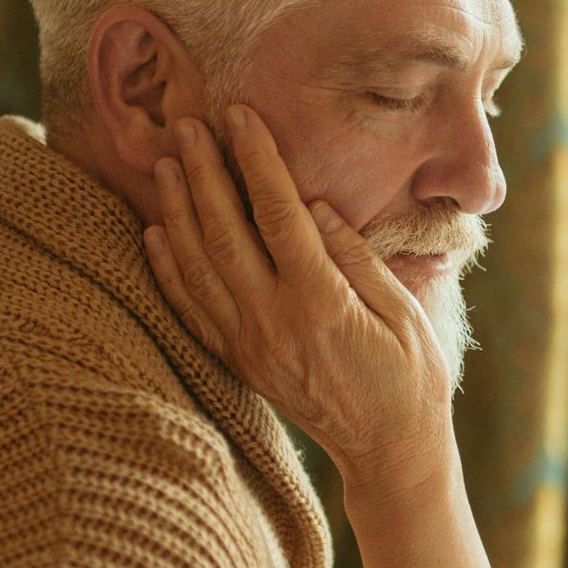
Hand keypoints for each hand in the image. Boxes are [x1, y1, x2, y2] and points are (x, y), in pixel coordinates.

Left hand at [143, 108, 455, 494]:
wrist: (389, 451)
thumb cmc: (411, 378)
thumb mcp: (403, 313)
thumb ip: (355, 258)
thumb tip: (315, 205)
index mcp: (320, 304)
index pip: (277, 215)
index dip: (256, 160)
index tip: (241, 116)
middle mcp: (273, 323)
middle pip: (224, 233)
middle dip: (203, 173)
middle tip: (187, 124)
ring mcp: (249, 346)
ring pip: (198, 268)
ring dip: (177, 211)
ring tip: (165, 163)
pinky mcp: (239, 362)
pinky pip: (191, 311)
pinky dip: (168, 269)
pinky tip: (155, 233)